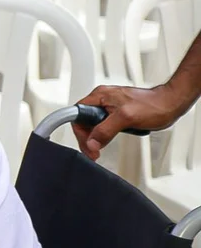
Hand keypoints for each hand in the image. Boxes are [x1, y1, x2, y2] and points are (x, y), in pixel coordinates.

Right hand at [72, 84, 189, 159]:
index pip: (77, 115)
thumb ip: (105, 130)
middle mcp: (102, 99)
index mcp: (99, 96)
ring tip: (103, 146)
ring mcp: (109, 106)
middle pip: (84, 121)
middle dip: (89, 138)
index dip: (80, 132)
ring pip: (94, 124)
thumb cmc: (153, 105)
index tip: (86, 145)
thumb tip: (92, 143)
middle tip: (94, 151)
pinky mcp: (116, 112)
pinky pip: (104, 125)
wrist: (170, 105)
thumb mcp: (126, 118)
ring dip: (98, 137)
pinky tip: (113, 137)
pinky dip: (107, 134)